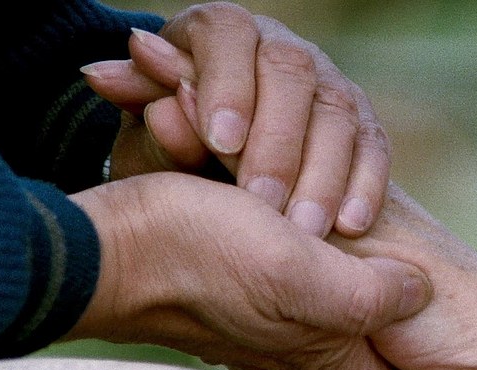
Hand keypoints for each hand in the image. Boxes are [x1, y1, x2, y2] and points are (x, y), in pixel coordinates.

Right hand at [65, 173, 434, 369]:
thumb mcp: (299, 269)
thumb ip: (369, 295)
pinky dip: (331, 316)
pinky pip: (300, 331)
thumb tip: (420, 294)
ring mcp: (262, 338)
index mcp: (319, 354)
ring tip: (404, 315)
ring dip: (374, 352)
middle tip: (443, 364)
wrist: (116, 248)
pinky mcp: (239, 309)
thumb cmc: (199, 258)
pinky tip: (331, 275)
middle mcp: (292, 358)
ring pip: (333, 369)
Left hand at [82, 2, 390, 237]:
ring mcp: (326, 82)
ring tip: (306, 229)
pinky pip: (373, 144)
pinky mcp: (359, 121)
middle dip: (279, 141)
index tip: (221, 141)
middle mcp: (279, 48)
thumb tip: (103, 76)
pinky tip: (351, 225)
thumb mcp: (149, 127)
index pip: (227, 35)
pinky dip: (365, 183)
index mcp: (221, 33)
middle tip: (263, 204)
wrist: (213, 154)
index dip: (228, 84)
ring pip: (337, 110)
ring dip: (324, 172)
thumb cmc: (173, 139)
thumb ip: (143, 106)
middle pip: (291, 72)